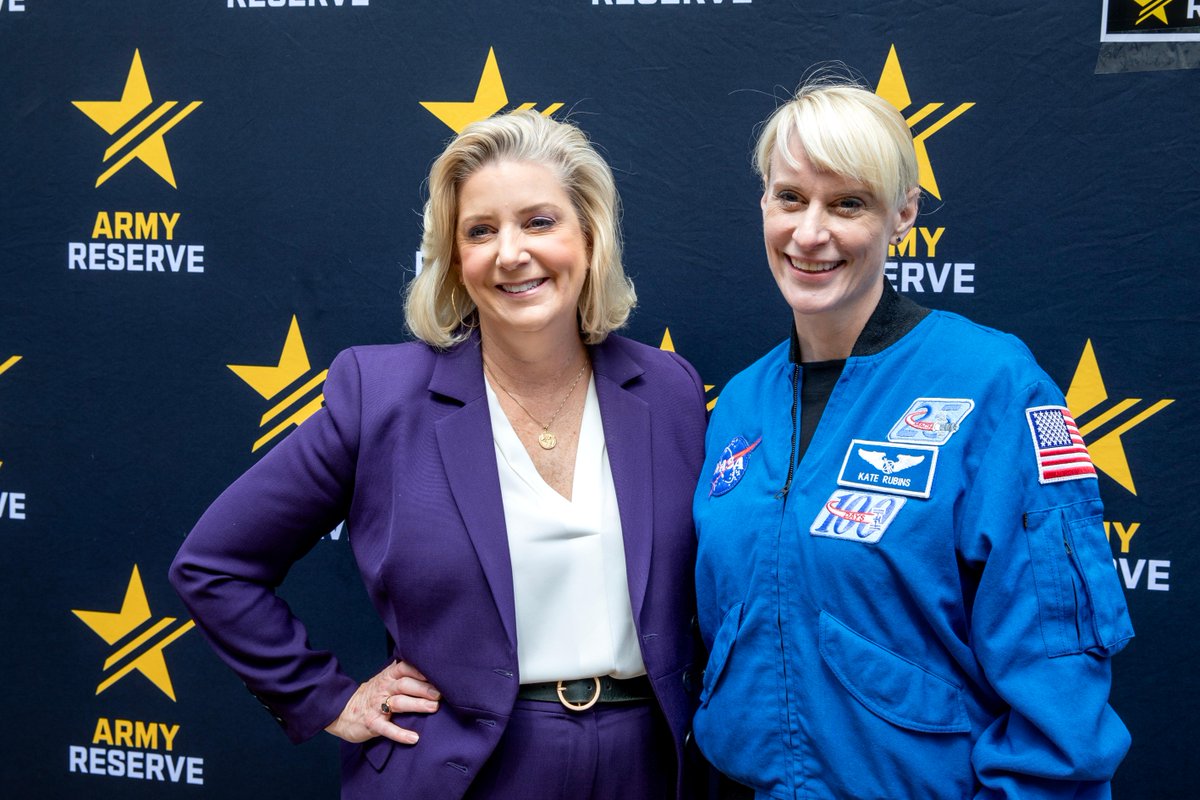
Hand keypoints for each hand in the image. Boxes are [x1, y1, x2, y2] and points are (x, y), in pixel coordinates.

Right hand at [325, 660, 440, 744]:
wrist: (340, 712)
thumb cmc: (370, 696)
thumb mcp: (383, 681)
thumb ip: (401, 675)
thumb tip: (425, 668)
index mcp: (387, 677)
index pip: (404, 668)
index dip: (419, 670)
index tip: (436, 673)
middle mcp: (383, 689)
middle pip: (404, 685)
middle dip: (423, 688)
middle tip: (440, 693)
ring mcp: (376, 706)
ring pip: (398, 703)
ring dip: (416, 704)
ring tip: (433, 708)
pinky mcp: (372, 723)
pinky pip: (386, 728)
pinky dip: (400, 734)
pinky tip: (413, 738)